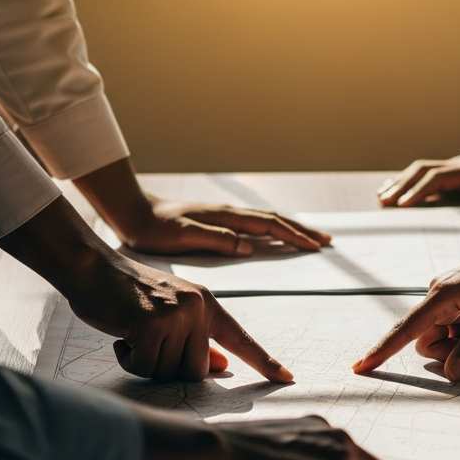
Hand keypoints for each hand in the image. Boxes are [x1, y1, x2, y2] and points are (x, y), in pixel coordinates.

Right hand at [68, 252, 292, 381]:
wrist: (92, 267)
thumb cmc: (128, 293)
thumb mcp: (170, 310)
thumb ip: (197, 337)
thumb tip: (221, 367)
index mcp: (207, 304)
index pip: (241, 338)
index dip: (264, 362)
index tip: (288, 378)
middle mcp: (197, 308)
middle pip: (197, 371)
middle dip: (170, 368)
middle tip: (148, 343)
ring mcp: (176, 315)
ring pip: (169, 373)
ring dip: (146, 363)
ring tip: (132, 334)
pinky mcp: (150, 325)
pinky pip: (145, 368)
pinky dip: (129, 360)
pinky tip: (121, 337)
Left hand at [72, 158, 329, 255]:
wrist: (132, 212)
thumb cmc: (154, 230)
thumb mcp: (183, 236)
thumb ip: (216, 239)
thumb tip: (248, 246)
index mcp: (226, 219)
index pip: (269, 227)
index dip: (295, 237)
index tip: (316, 247)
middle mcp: (230, 214)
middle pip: (275, 220)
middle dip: (302, 230)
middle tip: (327, 241)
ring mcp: (225, 216)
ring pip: (267, 221)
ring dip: (291, 228)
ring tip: (310, 237)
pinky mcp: (218, 221)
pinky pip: (255, 225)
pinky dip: (273, 230)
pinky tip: (275, 235)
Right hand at [353, 233, 459, 381]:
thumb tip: (451, 375)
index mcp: (442, 296)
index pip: (404, 330)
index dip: (381, 351)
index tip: (359, 368)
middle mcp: (440, 295)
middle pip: (428, 341)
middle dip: (455, 354)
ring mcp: (451, 297)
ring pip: (445, 337)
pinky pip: (457, 329)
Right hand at [377, 127, 459, 208]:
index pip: (438, 178)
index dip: (420, 191)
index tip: (403, 205)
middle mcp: (457, 165)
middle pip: (422, 171)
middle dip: (402, 186)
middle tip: (383, 204)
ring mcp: (452, 167)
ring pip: (419, 170)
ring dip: (400, 182)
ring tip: (381, 198)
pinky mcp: (451, 171)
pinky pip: (424, 173)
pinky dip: (405, 180)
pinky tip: (393, 189)